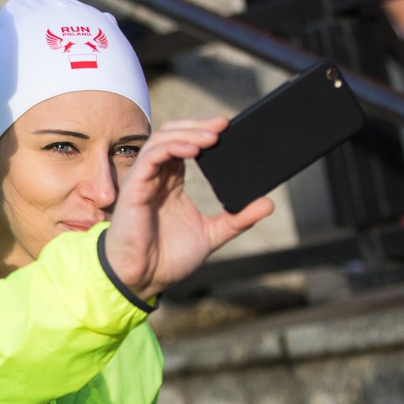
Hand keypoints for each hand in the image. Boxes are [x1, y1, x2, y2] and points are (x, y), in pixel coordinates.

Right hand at [103, 116, 273, 300]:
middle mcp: (156, 177)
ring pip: (161, 139)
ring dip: (187, 133)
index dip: (202, 131)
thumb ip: (238, 218)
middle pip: (171, 134)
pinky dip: (172, 148)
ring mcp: (144, 180)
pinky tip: (193, 150)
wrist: (144, 279)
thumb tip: (269, 203)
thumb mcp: (212, 234)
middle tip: (223, 124)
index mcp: (171, 183)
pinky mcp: (134, 187)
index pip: (184, 144)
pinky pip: (150, 157)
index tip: (228, 127)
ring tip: (212, 137)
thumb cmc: (167, 258)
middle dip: (197, 125)